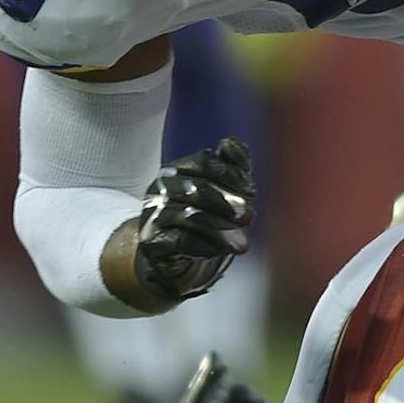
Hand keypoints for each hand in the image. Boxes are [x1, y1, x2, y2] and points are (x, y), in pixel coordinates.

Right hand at [134, 138, 254, 301]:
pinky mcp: (152, 242)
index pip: (204, 162)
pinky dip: (206, 246)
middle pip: (197, 188)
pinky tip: (222, 251)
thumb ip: (232, 166)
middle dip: (227, 202)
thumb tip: (230, 143)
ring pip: (190, 215)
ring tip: (243, 242)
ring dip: (220, 227)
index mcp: (178, 170)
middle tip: (249, 216)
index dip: (231, 175)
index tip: (252, 191)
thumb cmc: (204, 220)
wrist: (175, 260)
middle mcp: (161, 188)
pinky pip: (181, 241)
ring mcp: (153, 214)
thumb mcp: (222, 192)